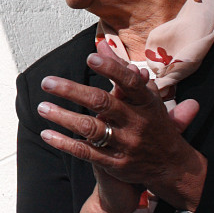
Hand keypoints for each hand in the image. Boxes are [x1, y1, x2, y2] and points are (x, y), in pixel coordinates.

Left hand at [37, 41, 205, 211]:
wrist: (171, 166)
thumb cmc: (153, 122)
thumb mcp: (145, 96)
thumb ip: (121, 71)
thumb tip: (100, 45)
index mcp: (145, 102)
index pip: (129, 83)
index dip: (111, 69)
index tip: (90, 58)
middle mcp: (136, 122)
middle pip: (102, 103)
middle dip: (72, 91)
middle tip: (47, 82)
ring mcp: (126, 144)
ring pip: (91, 129)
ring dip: (63, 117)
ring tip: (42, 107)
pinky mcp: (116, 164)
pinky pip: (86, 153)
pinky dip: (65, 143)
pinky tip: (47, 133)